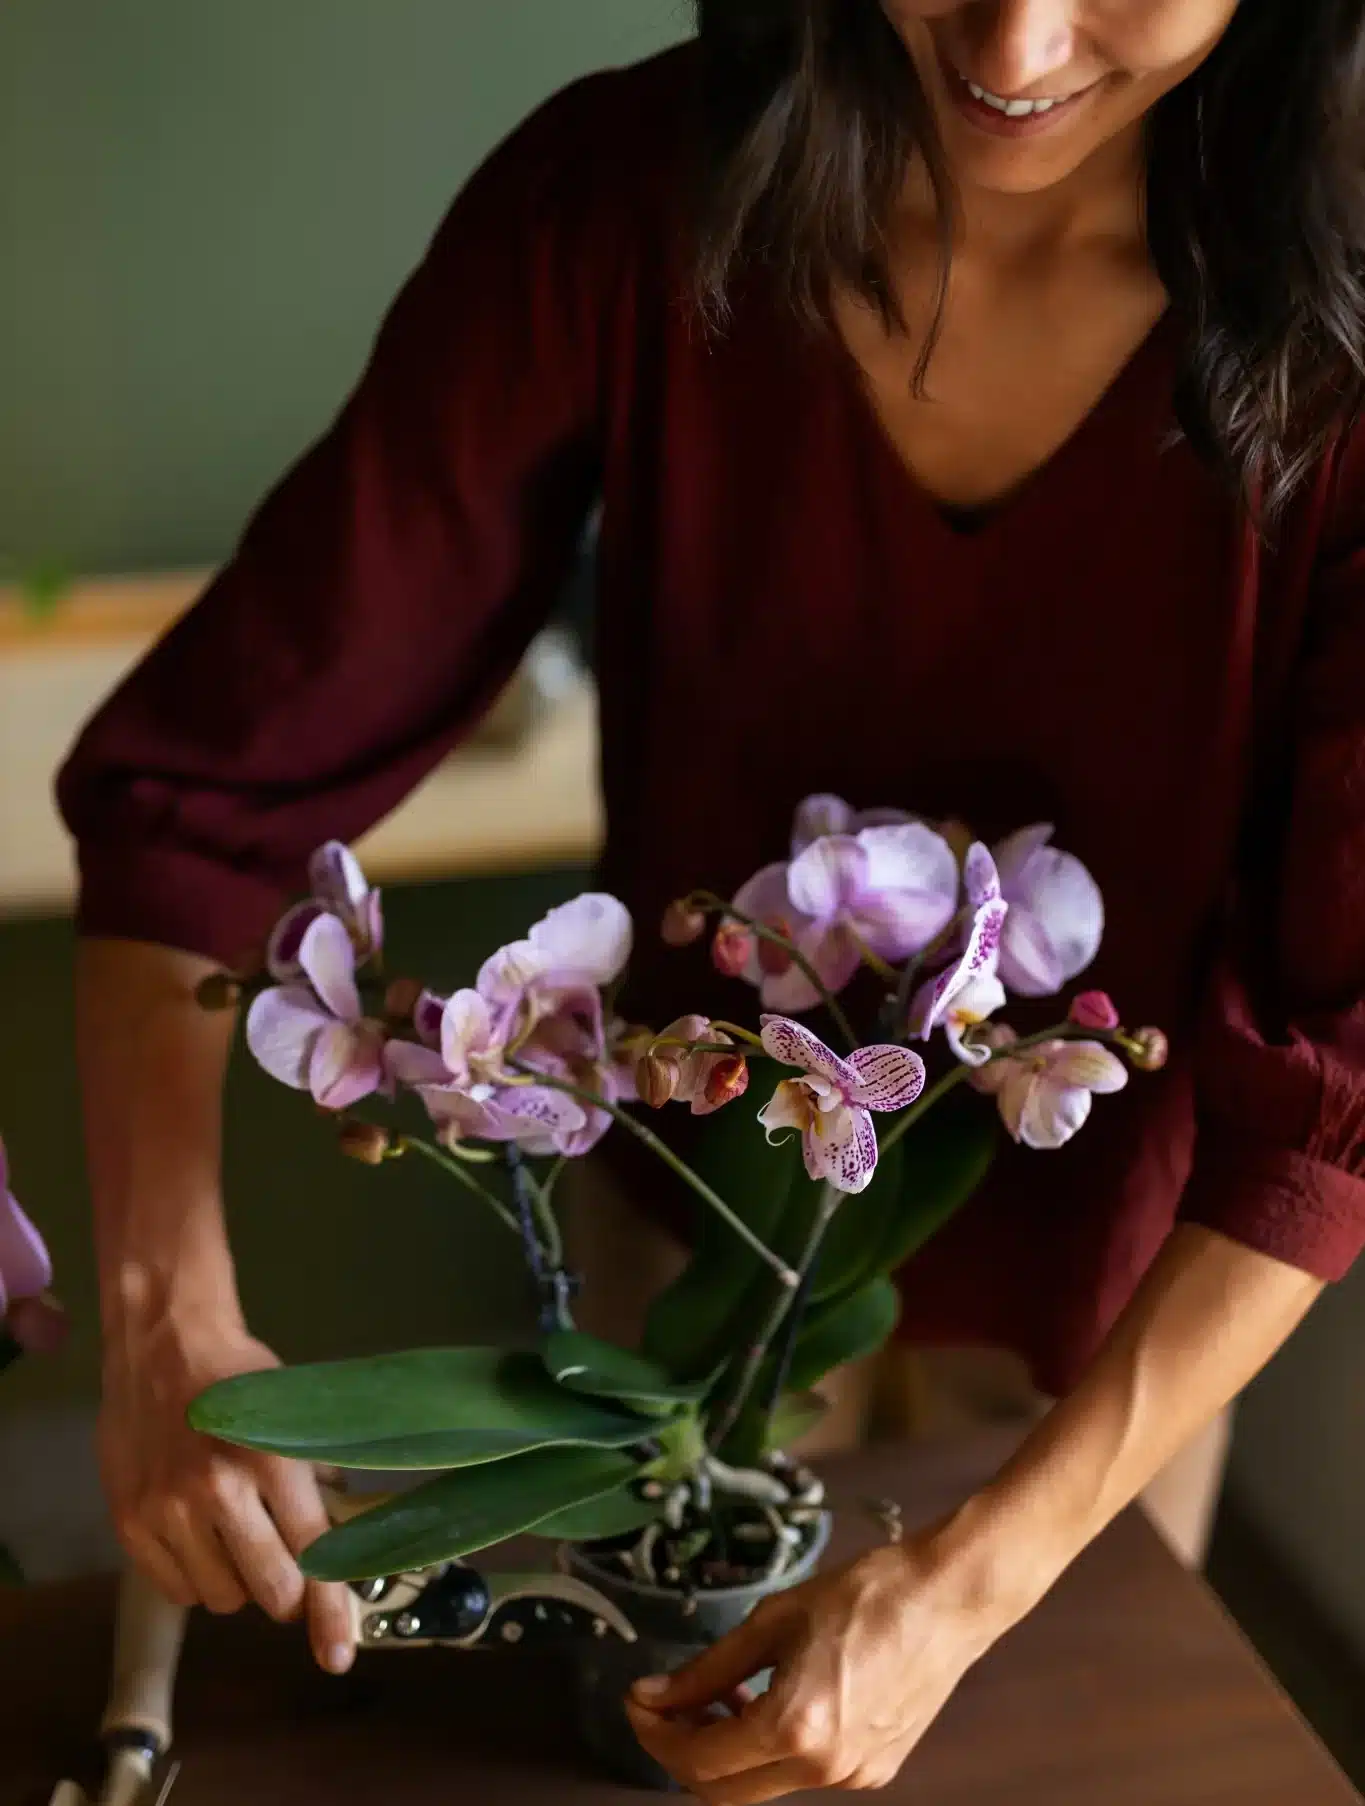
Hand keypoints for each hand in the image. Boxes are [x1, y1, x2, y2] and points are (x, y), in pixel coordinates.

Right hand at [100, 1305, 355, 1674]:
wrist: (163, 1345)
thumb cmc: (240, 1376)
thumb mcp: (296, 1415)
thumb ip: (319, 1475)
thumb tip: (344, 1531)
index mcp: (273, 1462)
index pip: (312, 1554)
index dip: (329, 1611)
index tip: (338, 1655)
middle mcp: (220, 1493)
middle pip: (269, 1590)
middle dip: (288, 1591)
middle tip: (288, 1569)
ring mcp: (169, 1512)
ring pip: (223, 1597)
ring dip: (240, 1581)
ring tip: (237, 1538)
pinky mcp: (131, 1524)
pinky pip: (178, 1590)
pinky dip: (196, 1577)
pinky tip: (201, 1539)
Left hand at [625, 1533, 1011, 1801]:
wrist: (947, 1599)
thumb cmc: (865, 1594)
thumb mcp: (772, 1621)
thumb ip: (709, 1669)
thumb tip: (655, 1696)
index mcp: (793, 1727)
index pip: (698, 1760)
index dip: (656, 1733)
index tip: (638, 1702)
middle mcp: (823, 1768)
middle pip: (722, 1791)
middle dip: (683, 1752)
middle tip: (666, 1706)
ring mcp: (852, 1776)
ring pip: (761, 1786)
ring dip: (727, 1751)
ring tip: (721, 1695)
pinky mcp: (874, 1770)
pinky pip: (803, 1775)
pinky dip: (771, 1749)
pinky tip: (770, 1702)